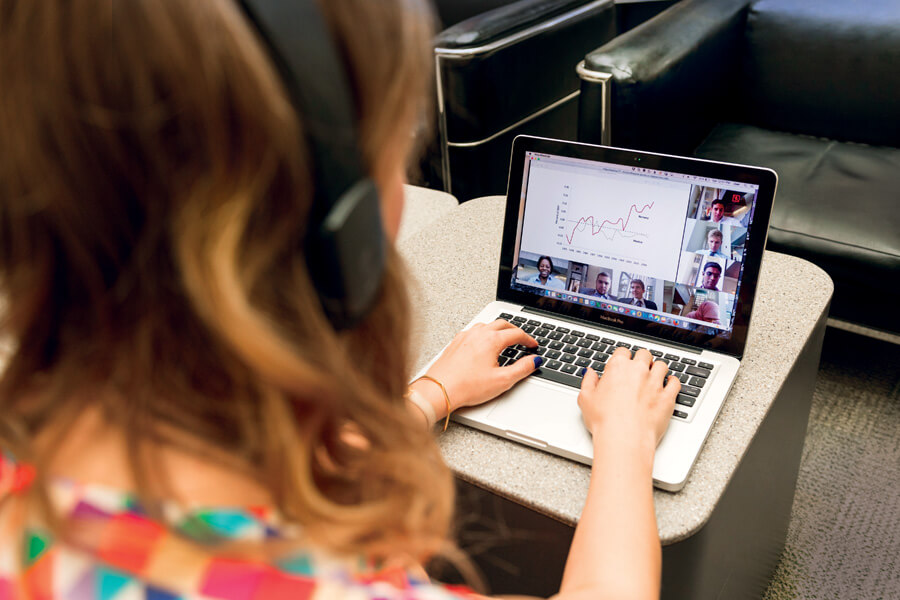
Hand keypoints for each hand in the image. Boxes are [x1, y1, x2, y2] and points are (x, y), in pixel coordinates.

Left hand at [422, 319, 539, 411]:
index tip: (533, 345)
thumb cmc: (467, 386)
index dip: (528, 339)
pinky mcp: (455, 343)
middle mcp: (477, 334)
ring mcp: (464, 336)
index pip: (516, 333)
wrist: (439, 389)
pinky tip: (483, 343)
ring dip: (498, 329)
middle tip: (522, 339)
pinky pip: (473, 331)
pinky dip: (484, 333)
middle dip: (515, 330)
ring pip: (486, 325)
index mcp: (491, 340)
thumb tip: (534, 361)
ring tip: (504, 338)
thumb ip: (522, 369)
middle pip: (502, 324)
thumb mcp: (502, 380)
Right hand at [578, 348, 679, 448]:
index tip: (622, 363)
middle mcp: (638, 371)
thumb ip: (588, 382)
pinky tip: (669, 384)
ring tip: (654, 376)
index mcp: (618, 368)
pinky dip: (672, 382)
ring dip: (657, 369)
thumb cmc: (605, 420)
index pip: (623, 351)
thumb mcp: (586, 398)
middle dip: (642, 359)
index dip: (623, 357)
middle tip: (639, 369)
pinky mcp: (667, 397)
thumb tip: (590, 374)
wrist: (624, 438)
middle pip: (644, 354)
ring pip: (661, 365)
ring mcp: (655, 383)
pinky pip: (675, 382)